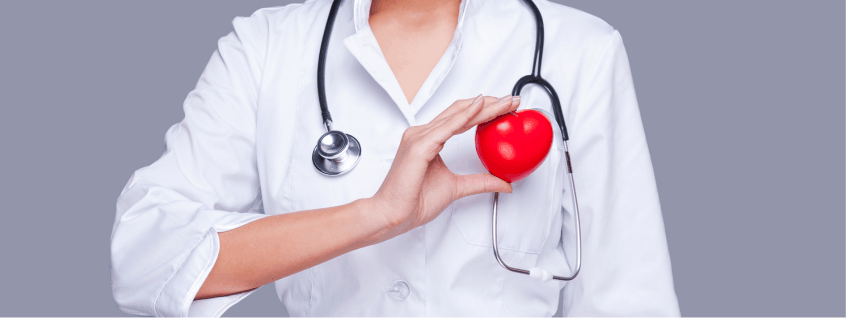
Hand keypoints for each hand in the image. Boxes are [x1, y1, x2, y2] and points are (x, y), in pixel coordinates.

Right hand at [366, 95, 519, 238]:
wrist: (391, 215)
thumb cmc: (413, 201)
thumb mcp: (457, 188)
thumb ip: (481, 182)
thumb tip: (505, 183)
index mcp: (428, 140)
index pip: (460, 117)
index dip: (484, 110)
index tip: (506, 108)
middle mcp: (422, 134)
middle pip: (460, 110)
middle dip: (489, 103)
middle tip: (512, 100)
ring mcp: (419, 138)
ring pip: (457, 115)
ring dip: (484, 106)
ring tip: (505, 103)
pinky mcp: (419, 147)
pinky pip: (446, 128)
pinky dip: (464, 116)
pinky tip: (480, 107)